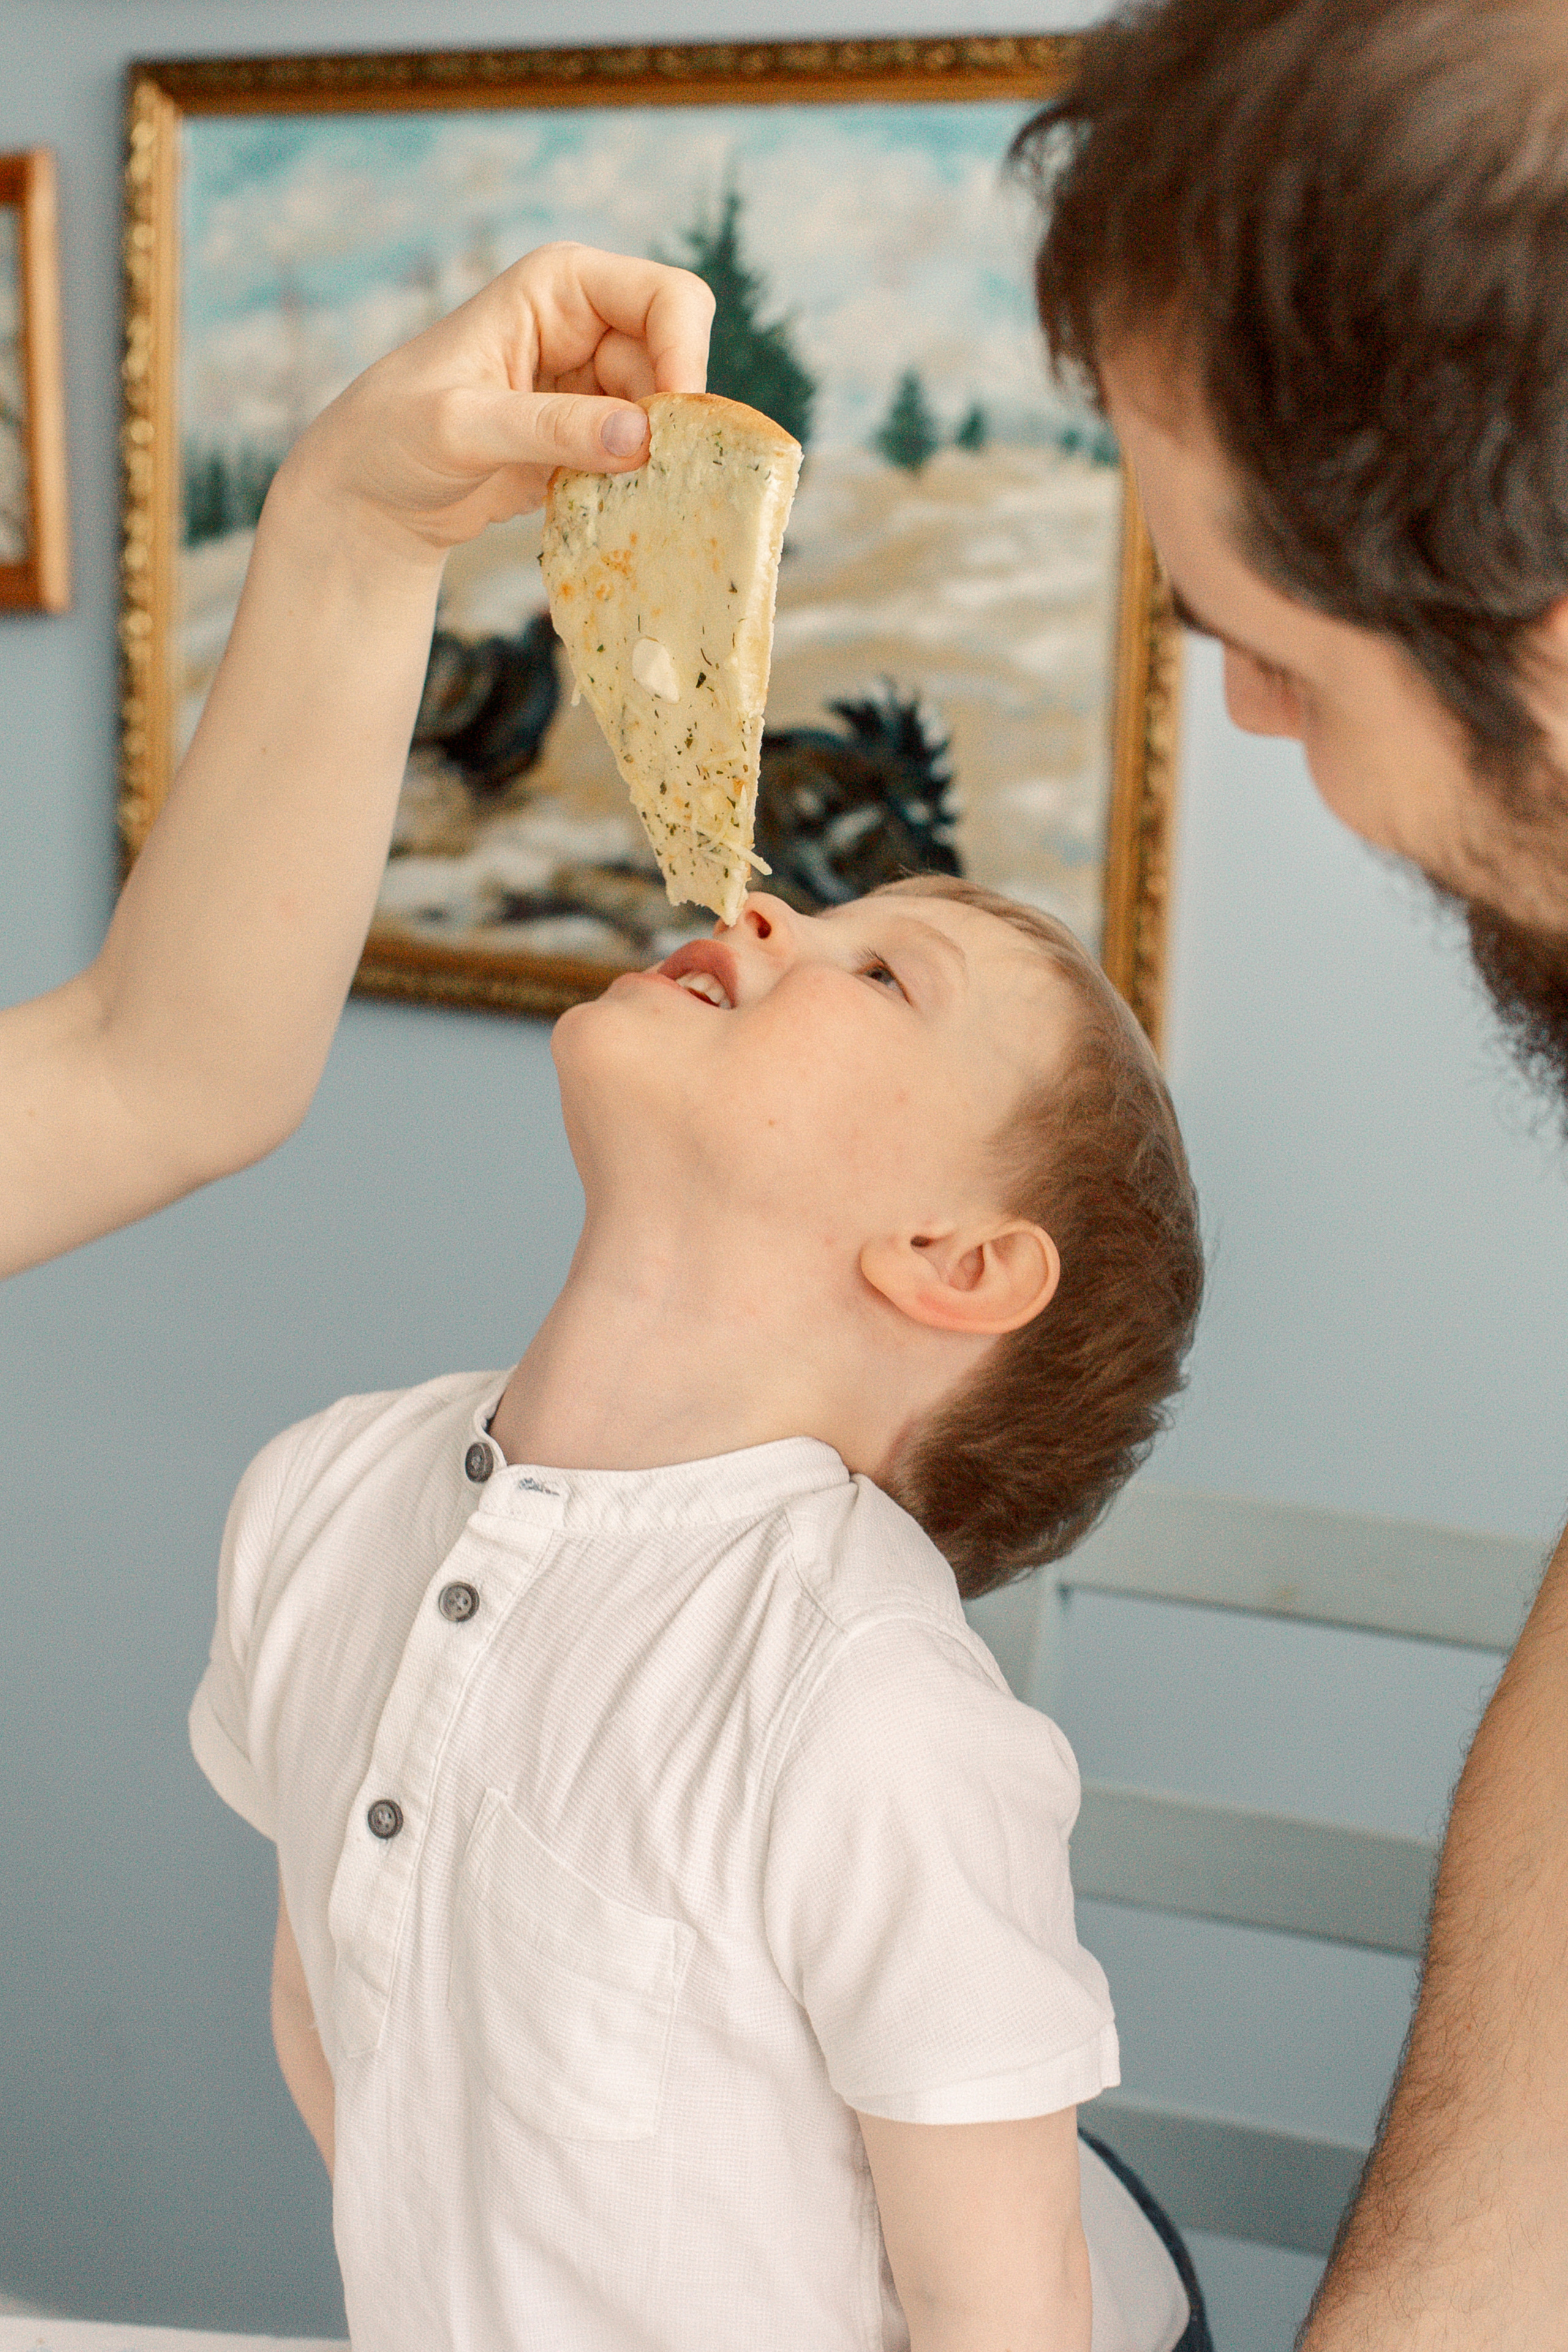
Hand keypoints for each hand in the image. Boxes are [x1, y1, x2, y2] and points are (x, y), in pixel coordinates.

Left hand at [278, 240, 715, 558]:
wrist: (370, 495)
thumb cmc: (395, 436)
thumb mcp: (463, 427)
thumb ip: (550, 428)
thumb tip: (640, 438)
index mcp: (560, 286)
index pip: (667, 298)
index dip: (685, 356)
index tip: (668, 429)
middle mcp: (588, 327)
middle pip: (675, 364)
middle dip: (668, 423)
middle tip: (645, 480)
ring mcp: (592, 387)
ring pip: (665, 420)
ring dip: (653, 465)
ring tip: (611, 502)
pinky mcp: (590, 442)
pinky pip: (643, 462)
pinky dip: (636, 490)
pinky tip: (606, 514)